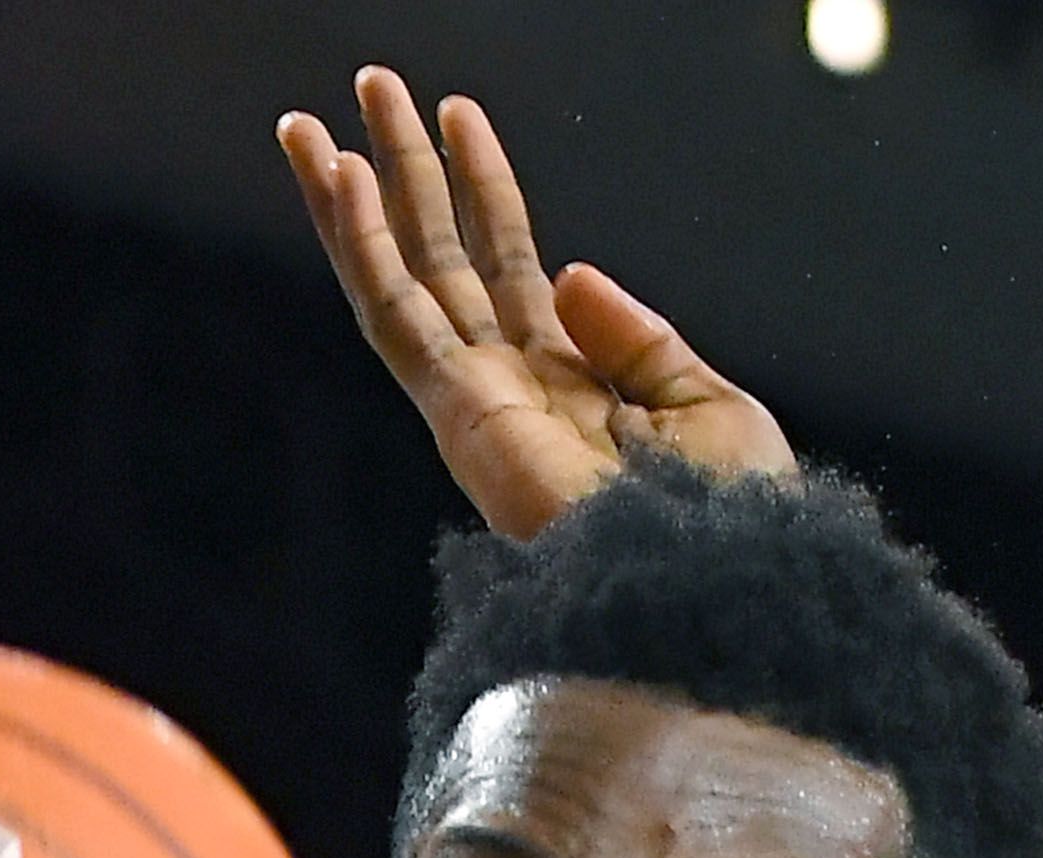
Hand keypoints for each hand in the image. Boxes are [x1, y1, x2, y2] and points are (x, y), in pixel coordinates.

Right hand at [279, 67, 796, 538]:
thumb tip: (565, 271)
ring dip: (352, 200)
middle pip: (441, 260)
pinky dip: (360, 244)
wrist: (718, 587)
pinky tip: (336, 178)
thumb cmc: (731, 524)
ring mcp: (477, 405)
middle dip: (404, 174)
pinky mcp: (460, 414)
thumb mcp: (706, 405)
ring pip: (396, 281)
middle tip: (370, 86)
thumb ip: (637, 338)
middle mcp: (512, 392)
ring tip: (311, 122)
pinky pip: (395, 314)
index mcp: (572, 387)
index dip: (485, 188)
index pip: (510, 266)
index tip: (460, 116)